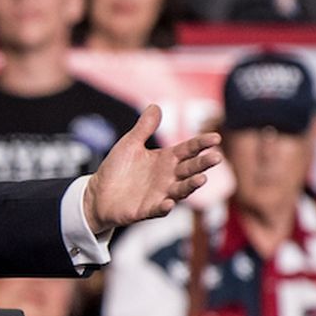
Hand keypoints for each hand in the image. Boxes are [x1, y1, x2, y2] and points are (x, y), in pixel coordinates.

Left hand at [83, 105, 220, 234]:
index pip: (188, 150)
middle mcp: (168, 177)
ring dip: (191, 186)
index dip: (201, 144)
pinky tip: (169, 203)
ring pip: (180, 190)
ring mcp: (160, 194)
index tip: (215, 138)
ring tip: (201, 179)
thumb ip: (144, 128)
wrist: (98, 194)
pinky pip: (158, 209)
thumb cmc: (118, 168)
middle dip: (203, 164)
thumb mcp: (130, 144)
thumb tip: (155, 106)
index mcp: (166, 159)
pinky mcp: (147, 210)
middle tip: (217, 157)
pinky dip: (164, 207)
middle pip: (190, 169)